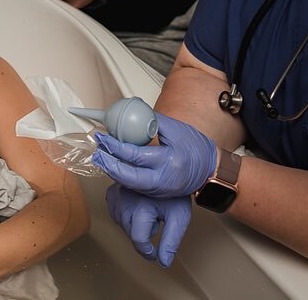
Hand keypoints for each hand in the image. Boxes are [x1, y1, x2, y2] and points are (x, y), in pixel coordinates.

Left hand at [91, 112, 216, 197]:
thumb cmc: (195, 147)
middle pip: (128, 177)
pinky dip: (123, 177)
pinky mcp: (158, 193)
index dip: (116, 146)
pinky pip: (136, 186)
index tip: (104, 138)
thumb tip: (132, 113)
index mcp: (169, 161)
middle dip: (109, 165)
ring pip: (130, 184)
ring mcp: (161, 189)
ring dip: (113, 172)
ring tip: (101, 159)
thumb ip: (152, 121)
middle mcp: (164, 179)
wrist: (210, 168)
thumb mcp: (175, 129)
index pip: (135, 156)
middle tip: (98, 153)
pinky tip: (113, 167)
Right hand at [105, 184, 189, 267]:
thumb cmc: (174, 193)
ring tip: (147, 213)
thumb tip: (163, 262)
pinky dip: (124, 216)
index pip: (138, 239)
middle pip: (130, 233)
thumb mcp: (179, 218)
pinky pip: (114, 213)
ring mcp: (116, 195)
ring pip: (121, 224)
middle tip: (157, 221)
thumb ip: (171, 241)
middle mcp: (125, 201)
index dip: (148, 251)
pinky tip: (136, 209)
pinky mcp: (111, 192)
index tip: (154, 254)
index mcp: (142, 207)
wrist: (167, 169)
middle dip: (143, 234)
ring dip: (133, 225)